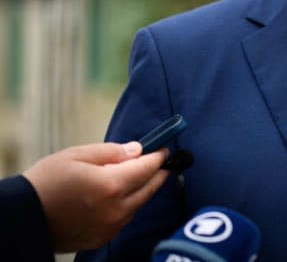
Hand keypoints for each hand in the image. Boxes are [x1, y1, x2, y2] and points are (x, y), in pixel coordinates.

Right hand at [23, 141, 169, 252]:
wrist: (23, 218)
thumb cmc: (47, 181)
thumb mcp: (77, 155)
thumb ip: (112, 152)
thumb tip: (138, 150)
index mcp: (112, 184)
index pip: (147, 168)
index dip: (158, 157)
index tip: (164, 149)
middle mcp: (117, 208)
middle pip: (149, 188)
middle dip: (157, 173)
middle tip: (161, 162)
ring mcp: (111, 226)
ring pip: (138, 204)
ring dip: (142, 189)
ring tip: (140, 175)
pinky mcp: (103, 237)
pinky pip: (125, 217)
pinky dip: (128, 205)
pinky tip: (121, 195)